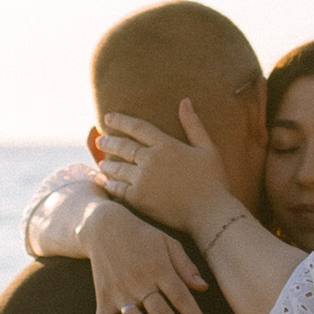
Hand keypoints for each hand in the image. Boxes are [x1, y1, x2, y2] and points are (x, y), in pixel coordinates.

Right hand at [77, 196, 208, 313]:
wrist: (104, 225)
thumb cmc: (142, 235)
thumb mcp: (168, 242)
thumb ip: (185, 265)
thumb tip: (203, 288)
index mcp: (159, 268)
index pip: (180, 296)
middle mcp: (140, 282)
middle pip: (160, 312)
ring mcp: (120, 291)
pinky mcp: (104, 296)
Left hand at [92, 102, 236, 247]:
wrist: (210, 213)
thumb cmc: (213, 181)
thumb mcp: (207, 148)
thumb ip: (194, 125)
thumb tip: (185, 100)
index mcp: (167, 145)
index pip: (138, 127)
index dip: (121, 121)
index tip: (108, 117)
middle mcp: (151, 159)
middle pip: (123, 146)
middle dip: (109, 141)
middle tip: (100, 140)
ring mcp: (143, 179)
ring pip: (118, 167)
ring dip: (107, 163)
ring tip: (101, 162)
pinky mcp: (138, 198)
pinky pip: (117, 188)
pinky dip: (109, 184)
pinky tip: (105, 182)